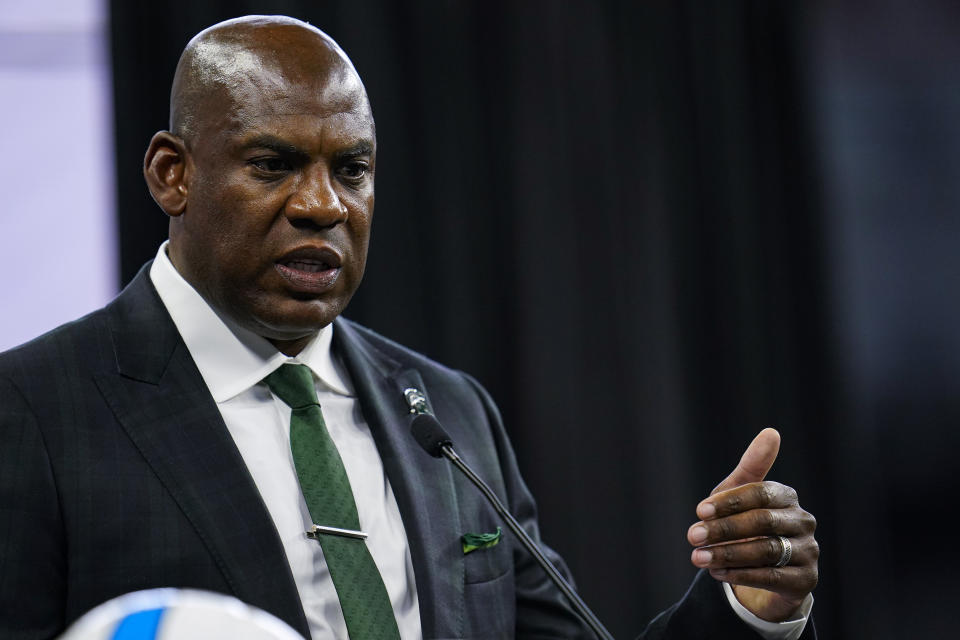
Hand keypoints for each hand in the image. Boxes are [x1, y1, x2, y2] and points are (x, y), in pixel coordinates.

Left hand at [686, 428, 817, 621]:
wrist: (763, 574)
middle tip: (692, 536)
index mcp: (786, 496)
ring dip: (727, 554)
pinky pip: (772, 578)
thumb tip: (772, 431)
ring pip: (767, 551)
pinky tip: (717, 573)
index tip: (699, 510)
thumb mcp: (740, 495)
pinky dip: (741, 575)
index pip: (760, 493)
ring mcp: (808, 551)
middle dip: (724, 529)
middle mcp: (803, 521)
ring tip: (698, 558)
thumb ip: (750, 467)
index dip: (728, 502)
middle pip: (763, 522)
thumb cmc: (747, 525)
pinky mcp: (806, 581)